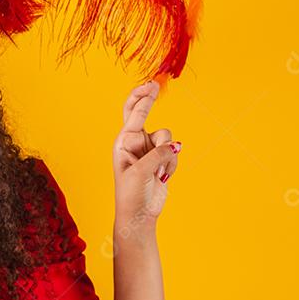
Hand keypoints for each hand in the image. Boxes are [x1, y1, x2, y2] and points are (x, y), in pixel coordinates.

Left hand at [111, 80, 181, 238]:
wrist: (139, 214)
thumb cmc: (131, 194)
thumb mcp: (140, 172)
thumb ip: (157, 155)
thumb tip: (175, 145)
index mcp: (123, 142)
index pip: (133, 114)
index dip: (142, 98)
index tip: (152, 85)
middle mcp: (136, 142)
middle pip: (143, 114)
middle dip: (148, 100)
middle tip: (155, 86)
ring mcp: (149, 150)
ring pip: (167, 137)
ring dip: (167, 154)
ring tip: (157, 172)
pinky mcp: (162, 159)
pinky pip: (174, 153)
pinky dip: (171, 166)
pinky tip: (162, 178)